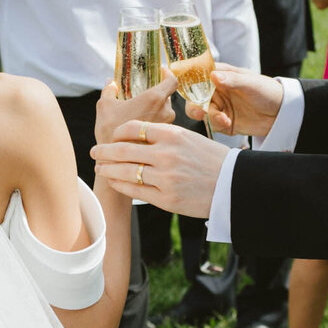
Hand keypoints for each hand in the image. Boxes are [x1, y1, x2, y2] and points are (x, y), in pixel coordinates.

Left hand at [92, 121, 227, 217]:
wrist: (233, 184)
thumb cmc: (212, 160)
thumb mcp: (190, 138)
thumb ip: (165, 136)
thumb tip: (138, 136)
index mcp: (172, 135)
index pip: (133, 128)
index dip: (118, 133)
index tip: (112, 136)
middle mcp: (166, 155)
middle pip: (123, 150)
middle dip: (104, 151)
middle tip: (94, 152)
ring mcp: (165, 178)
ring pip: (125, 171)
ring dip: (108, 169)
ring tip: (100, 168)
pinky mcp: (166, 199)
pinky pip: (135, 190)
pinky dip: (120, 185)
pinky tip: (115, 181)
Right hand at [94, 72, 175, 144]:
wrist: (116, 162)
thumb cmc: (110, 131)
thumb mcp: (104, 106)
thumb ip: (109, 90)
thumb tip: (111, 82)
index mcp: (154, 99)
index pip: (172, 81)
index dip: (168, 74)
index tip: (161, 72)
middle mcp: (165, 112)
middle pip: (167, 98)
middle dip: (156, 95)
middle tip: (143, 96)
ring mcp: (167, 127)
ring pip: (165, 113)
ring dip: (155, 111)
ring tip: (139, 114)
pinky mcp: (164, 140)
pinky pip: (163, 126)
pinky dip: (154, 124)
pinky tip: (140, 129)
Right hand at [183, 62, 282, 137]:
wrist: (282, 114)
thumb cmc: (268, 91)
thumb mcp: (251, 84)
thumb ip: (232, 80)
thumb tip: (213, 75)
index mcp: (221, 76)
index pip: (199, 76)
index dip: (189, 82)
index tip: (187, 90)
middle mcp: (217, 91)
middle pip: (195, 97)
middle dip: (195, 105)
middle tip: (200, 112)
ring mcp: (220, 107)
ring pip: (202, 113)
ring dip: (210, 117)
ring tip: (224, 120)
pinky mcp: (224, 122)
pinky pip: (212, 125)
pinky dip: (217, 125)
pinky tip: (228, 124)